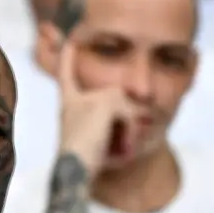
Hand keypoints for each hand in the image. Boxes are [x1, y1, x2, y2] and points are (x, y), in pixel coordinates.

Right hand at [57, 40, 137, 177]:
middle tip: (117, 150)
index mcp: (68, 105)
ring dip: (130, 131)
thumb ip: (117, 123)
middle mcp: (76, 98)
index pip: (67, 75)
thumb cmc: (87, 163)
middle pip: (117, 98)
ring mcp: (91, 97)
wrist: (74, 170)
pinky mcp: (105, 103)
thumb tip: (146, 111)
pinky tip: (119, 149)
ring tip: (116, 152)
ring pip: (128, 106)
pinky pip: (132, 115)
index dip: (68, 58)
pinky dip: (130, 134)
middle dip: (127, 123)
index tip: (70, 42)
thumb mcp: (100, 140)